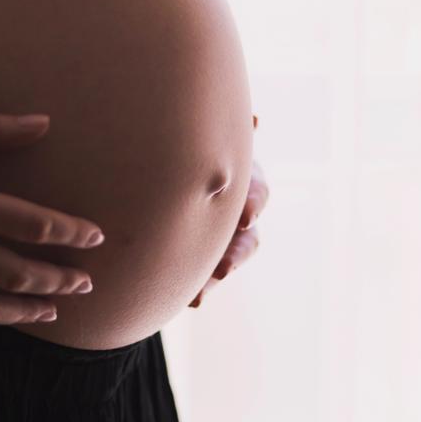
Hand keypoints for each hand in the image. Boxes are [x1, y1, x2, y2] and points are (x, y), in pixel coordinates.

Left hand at [189, 114, 267, 307]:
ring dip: (217, 276)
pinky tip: (192, 300)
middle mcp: (238, 208)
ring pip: (230, 260)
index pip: (255, 190)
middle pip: (247, 236)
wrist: (165, 165)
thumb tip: (255, 121)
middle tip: (223, 267)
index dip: (253, 203)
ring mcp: (225, 236)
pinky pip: (205, 278)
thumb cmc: (187, 142)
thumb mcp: (202, 137)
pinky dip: (200, 289)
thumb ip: (219, 132)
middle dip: (237, 251)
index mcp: (240, 176)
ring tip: (201, 294)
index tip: (245, 217)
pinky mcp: (208, 256)